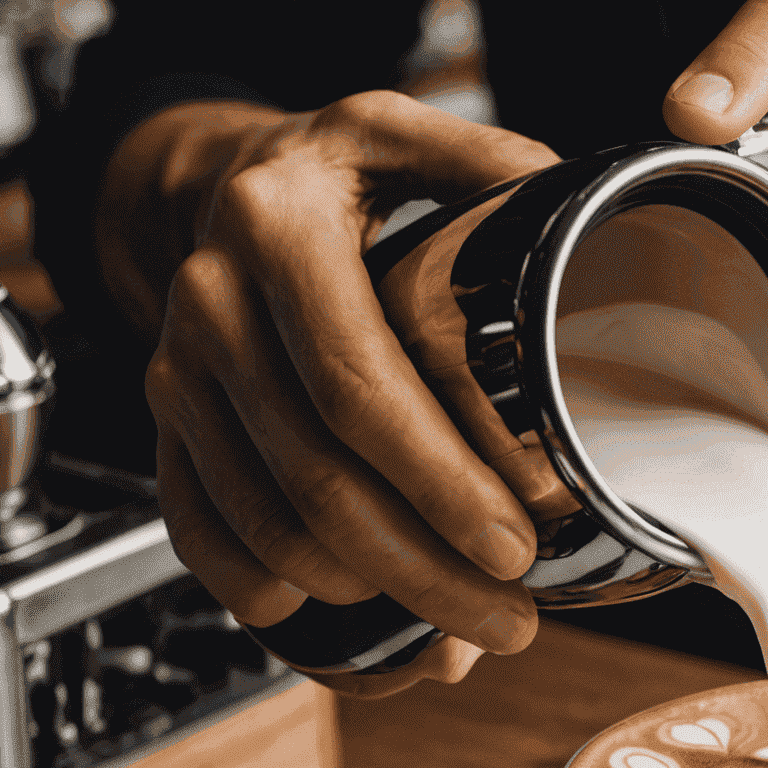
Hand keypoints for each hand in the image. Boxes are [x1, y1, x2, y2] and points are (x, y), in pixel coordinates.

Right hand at [107, 91, 562, 688]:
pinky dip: (278, 597)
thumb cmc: (335, 174)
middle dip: (425, 574)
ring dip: (371, 600)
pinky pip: (203, 536)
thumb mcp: (411, 139)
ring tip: (459, 627)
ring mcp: (178, 374)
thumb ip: (498, 176)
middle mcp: (213, 303)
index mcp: (280, 228)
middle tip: (509, 619)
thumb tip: (601, 235)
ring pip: (271, 529)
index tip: (517, 549)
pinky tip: (352, 619)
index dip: (442, 487)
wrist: (222, 182)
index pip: (362, 390)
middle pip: (320, 483)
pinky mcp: (166, 427)